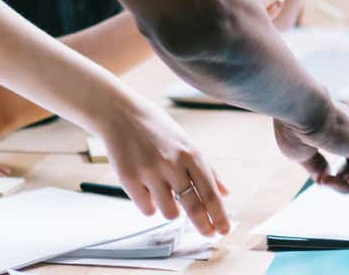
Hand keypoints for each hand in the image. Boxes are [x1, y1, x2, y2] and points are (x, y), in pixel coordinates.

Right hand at [94, 97, 232, 236]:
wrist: (121, 114)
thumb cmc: (158, 129)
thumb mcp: (187, 143)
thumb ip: (208, 170)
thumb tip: (226, 192)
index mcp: (190, 154)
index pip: (210, 192)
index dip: (219, 215)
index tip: (224, 230)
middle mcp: (172, 163)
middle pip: (193, 206)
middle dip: (203, 225)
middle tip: (209, 235)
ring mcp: (150, 172)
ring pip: (169, 213)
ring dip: (171, 210)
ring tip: (164, 193)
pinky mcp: (129, 179)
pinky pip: (147, 209)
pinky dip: (149, 204)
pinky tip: (146, 188)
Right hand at [273, 100, 348, 191]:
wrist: (301, 110)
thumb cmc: (294, 127)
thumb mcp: (302, 152)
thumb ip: (317, 165)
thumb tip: (325, 178)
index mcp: (337, 129)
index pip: (345, 153)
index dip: (335, 174)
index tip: (321, 178)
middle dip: (342, 181)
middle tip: (325, 181)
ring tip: (334, 181)